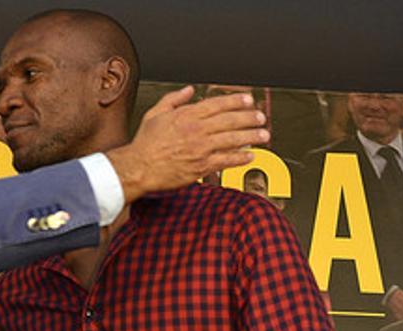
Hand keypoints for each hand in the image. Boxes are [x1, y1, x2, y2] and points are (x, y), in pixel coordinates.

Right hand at [106, 87, 268, 201]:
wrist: (139, 167)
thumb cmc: (145, 144)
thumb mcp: (155, 114)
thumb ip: (173, 100)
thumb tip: (188, 90)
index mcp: (186, 115)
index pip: (218, 104)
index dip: (236, 101)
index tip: (248, 99)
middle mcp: (197, 130)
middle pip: (230, 120)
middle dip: (249, 117)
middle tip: (261, 117)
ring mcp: (201, 149)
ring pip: (233, 139)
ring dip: (251, 136)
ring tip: (263, 135)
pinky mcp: (201, 167)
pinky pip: (226, 160)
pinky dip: (240, 157)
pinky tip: (250, 155)